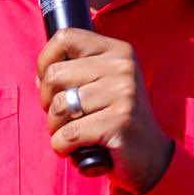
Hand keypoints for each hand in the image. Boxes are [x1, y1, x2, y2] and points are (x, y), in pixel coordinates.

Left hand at [36, 28, 173, 194]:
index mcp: (117, 50)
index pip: (65, 38)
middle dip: (47, 101)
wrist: (152, 156)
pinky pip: (69, 134)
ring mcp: (123, 94)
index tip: (50, 83)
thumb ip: (76, 70)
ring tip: (68, 133)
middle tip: (60, 115)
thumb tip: (41, 76)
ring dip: (54, 127)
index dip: (45, 61)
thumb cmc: (116, 117)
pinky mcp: (119, 123)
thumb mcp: (104, 82)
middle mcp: (122, 67)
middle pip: (55, 74)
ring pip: (59, 106)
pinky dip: (61, 145)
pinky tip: (72, 149)